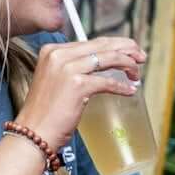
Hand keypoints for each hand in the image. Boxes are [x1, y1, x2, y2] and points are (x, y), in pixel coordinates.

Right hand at [17, 37, 144, 150]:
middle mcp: (58, 55)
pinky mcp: (77, 85)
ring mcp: (67, 68)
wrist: (32, 134)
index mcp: (53, 51)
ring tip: (137, 74)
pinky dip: (122, 86)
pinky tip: (130, 91)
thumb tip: (105, 64)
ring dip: (128, 65)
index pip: (91, 41)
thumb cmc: (46, 113)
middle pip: (102, 45)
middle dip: (127, 49)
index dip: (114, 44)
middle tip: (141, 57)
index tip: (129, 50)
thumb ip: (74, 68)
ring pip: (108, 58)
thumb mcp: (56, 80)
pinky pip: (108, 81)